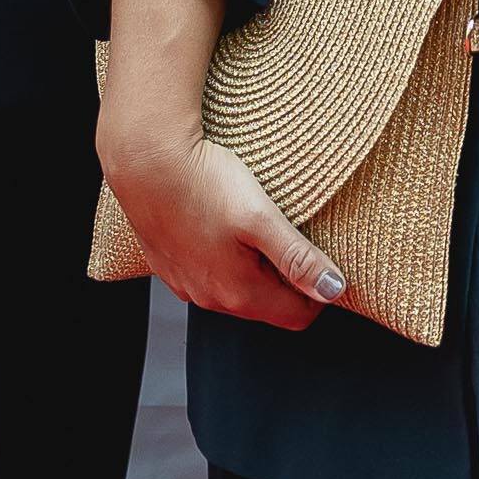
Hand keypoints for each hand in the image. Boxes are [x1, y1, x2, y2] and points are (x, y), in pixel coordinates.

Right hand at [101, 125, 343, 330]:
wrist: (145, 162)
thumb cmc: (205, 184)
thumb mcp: (262, 219)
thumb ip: (298, 258)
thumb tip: (334, 290)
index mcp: (239, 294)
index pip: (297, 317)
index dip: (319, 291)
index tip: (324, 257)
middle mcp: (210, 299)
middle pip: (267, 304)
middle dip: (287, 278)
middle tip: (293, 234)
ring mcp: (185, 283)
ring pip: (236, 289)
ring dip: (255, 266)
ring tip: (258, 225)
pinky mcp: (168, 265)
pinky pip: (208, 272)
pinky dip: (224, 256)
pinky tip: (223, 223)